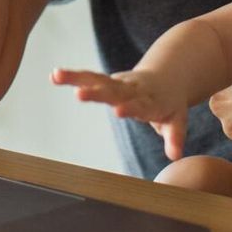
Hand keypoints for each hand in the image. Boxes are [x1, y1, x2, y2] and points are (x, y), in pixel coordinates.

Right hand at [52, 67, 188, 159]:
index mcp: (150, 100)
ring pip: (97, 78)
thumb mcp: (177, 120)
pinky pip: (89, 77)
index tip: (118, 111)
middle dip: (96, 92)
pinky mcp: (108, 80)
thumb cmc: (169, 104)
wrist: (167, 77)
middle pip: (113, 90)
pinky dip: (73, 76)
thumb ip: (175, 137)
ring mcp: (118, 83)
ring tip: (57, 75)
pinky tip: (54, 75)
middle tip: (79, 95)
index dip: (130, 108)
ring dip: (77, 78)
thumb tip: (175, 156)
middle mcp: (132, 89)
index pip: (139, 105)